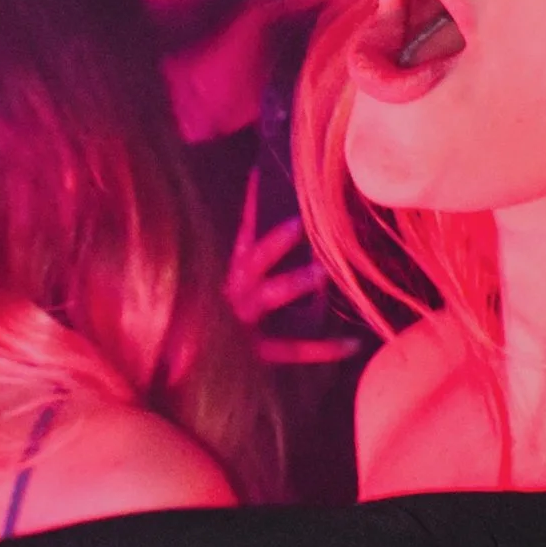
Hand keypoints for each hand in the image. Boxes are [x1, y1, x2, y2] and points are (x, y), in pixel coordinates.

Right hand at [229, 177, 364, 370]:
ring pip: (270, 296)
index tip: (265, 172)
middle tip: (300, 222)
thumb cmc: (218, 326)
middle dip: (276, 240)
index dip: (255, 203)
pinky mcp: (257, 354)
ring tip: (323, 272)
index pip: (244, 232)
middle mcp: (234, 292)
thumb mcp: (231, 290)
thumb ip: (255, 264)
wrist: (192, 374)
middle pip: (255, 258)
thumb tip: (283, 227)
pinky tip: (353, 344)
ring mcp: (243, 322)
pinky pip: (292, 350)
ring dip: (295, 281)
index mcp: (231, 274)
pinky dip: (324, 348)